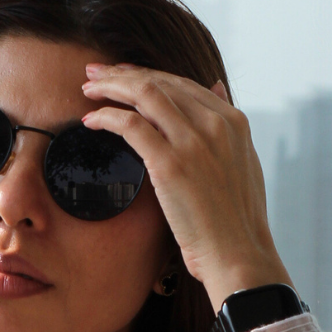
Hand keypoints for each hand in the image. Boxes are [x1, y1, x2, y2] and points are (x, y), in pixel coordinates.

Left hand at [81, 64, 292, 313]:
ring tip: (88, 89)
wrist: (238, 257)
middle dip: (124, 74)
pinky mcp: (170, 164)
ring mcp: (193, 142)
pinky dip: (107, 117)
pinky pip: (130, 125)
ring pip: (144, 93)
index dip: (150, 75)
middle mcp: (215, 124)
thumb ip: (227, 128)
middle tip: (96, 73)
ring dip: (111, 86)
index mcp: (233, 122)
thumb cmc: (237, 225)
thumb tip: (218, 88)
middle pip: (161, 82)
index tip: (124, 76)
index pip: (184, 84)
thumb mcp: (243, 164)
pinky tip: (91, 120)